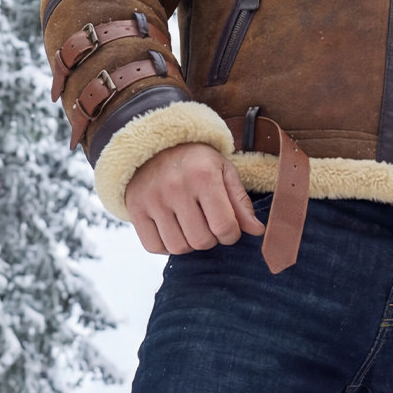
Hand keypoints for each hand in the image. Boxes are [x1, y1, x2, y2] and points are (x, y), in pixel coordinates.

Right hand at [124, 142, 265, 255]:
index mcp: (203, 176)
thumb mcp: (224, 171)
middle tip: (209, 224)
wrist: (154, 144)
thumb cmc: (196, 161)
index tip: (229, 228)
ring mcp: (152, 199)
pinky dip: (166, 246)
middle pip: (201, 241)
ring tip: (191, 226)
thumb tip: (258, 231)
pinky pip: (154, 247)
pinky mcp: (135, 209)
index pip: (224, 227)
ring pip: (178, 247)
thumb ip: (241, 202)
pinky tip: (173, 229)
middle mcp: (175, 187)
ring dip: (190, 244)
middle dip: (212, 239)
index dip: (232, 235)